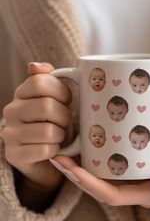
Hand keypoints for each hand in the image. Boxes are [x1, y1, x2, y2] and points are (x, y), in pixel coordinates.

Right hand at [2, 62, 71, 192]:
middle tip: (64, 122)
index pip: (40, 82)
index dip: (62, 91)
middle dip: (65, 117)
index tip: (68, 100)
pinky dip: (55, 150)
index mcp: (22, 93)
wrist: (43, 153)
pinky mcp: (14, 155)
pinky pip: (45, 150)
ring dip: (60, 135)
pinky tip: (51, 149)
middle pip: (47, 107)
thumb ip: (49, 79)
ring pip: (48, 131)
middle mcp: (11, 111)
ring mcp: (10, 134)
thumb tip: (35, 65)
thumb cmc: (53, 121)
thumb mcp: (54, 98)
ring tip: (58, 135)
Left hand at [51, 155, 149, 207]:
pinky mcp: (129, 167)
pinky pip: (106, 167)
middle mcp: (133, 188)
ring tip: (61, 152)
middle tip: (58, 157)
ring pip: (99, 177)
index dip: (89, 184)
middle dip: (75, 175)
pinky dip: (90, 159)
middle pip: (98, 187)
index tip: (71, 169)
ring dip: (78, 167)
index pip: (111, 195)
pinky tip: (81, 146)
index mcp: (145, 193)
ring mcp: (129, 178)